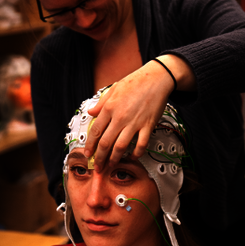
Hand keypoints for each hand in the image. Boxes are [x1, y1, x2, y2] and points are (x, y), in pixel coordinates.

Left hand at [85, 55, 195, 171]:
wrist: (156, 78)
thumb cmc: (135, 82)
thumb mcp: (113, 89)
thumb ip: (101, 103)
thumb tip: (91, 112)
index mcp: (109, 108)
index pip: (95, 132)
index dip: (90, 146)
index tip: (87, 154)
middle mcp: (120, 117)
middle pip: (106, 143)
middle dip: (100, 158)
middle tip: (98, 167)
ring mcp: (134, 122)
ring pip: (120, 147)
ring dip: (114, 159)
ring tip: (111, 165)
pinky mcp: (147, 125)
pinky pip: (141, 144)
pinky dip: (136, 153)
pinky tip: (133, 157)